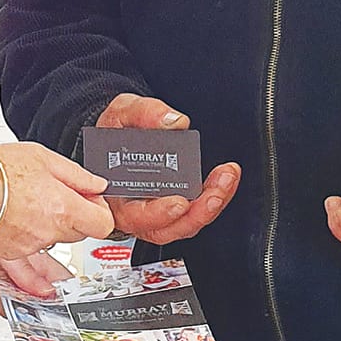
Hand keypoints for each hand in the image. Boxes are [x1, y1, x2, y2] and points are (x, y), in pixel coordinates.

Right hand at [0, 141, 112, 258]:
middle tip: (55, 195)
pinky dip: (27, 235)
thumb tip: (97, 185)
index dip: (98, 210)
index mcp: (63, 208)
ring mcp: (29, 247)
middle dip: (73, 216)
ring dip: (47, 225)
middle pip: (78, 233)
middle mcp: (49, 233)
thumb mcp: (43, 158)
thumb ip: (77, 175)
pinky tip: (14, 216)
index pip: (103, 224)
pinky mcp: (9, 254)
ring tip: (27, 202)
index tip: (89, 199)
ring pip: (52, 240)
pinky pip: (29, 249)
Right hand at [95, 94, 241, 246]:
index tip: (179, 203)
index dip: (157, 214)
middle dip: (196, 213)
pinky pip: (195, 214)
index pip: (133, 215)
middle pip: (166, 227)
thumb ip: (143, 113)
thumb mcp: (122, 112)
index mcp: (114, 193)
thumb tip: (173, 121)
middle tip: (215, 192)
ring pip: (184, 225)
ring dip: (210, 207)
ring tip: (226, 179)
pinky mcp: (175, 207)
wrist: (121, 132)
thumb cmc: (116, 130)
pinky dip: (214, 199)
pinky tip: (226, 179)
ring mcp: (156, 212)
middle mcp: (134, 210)